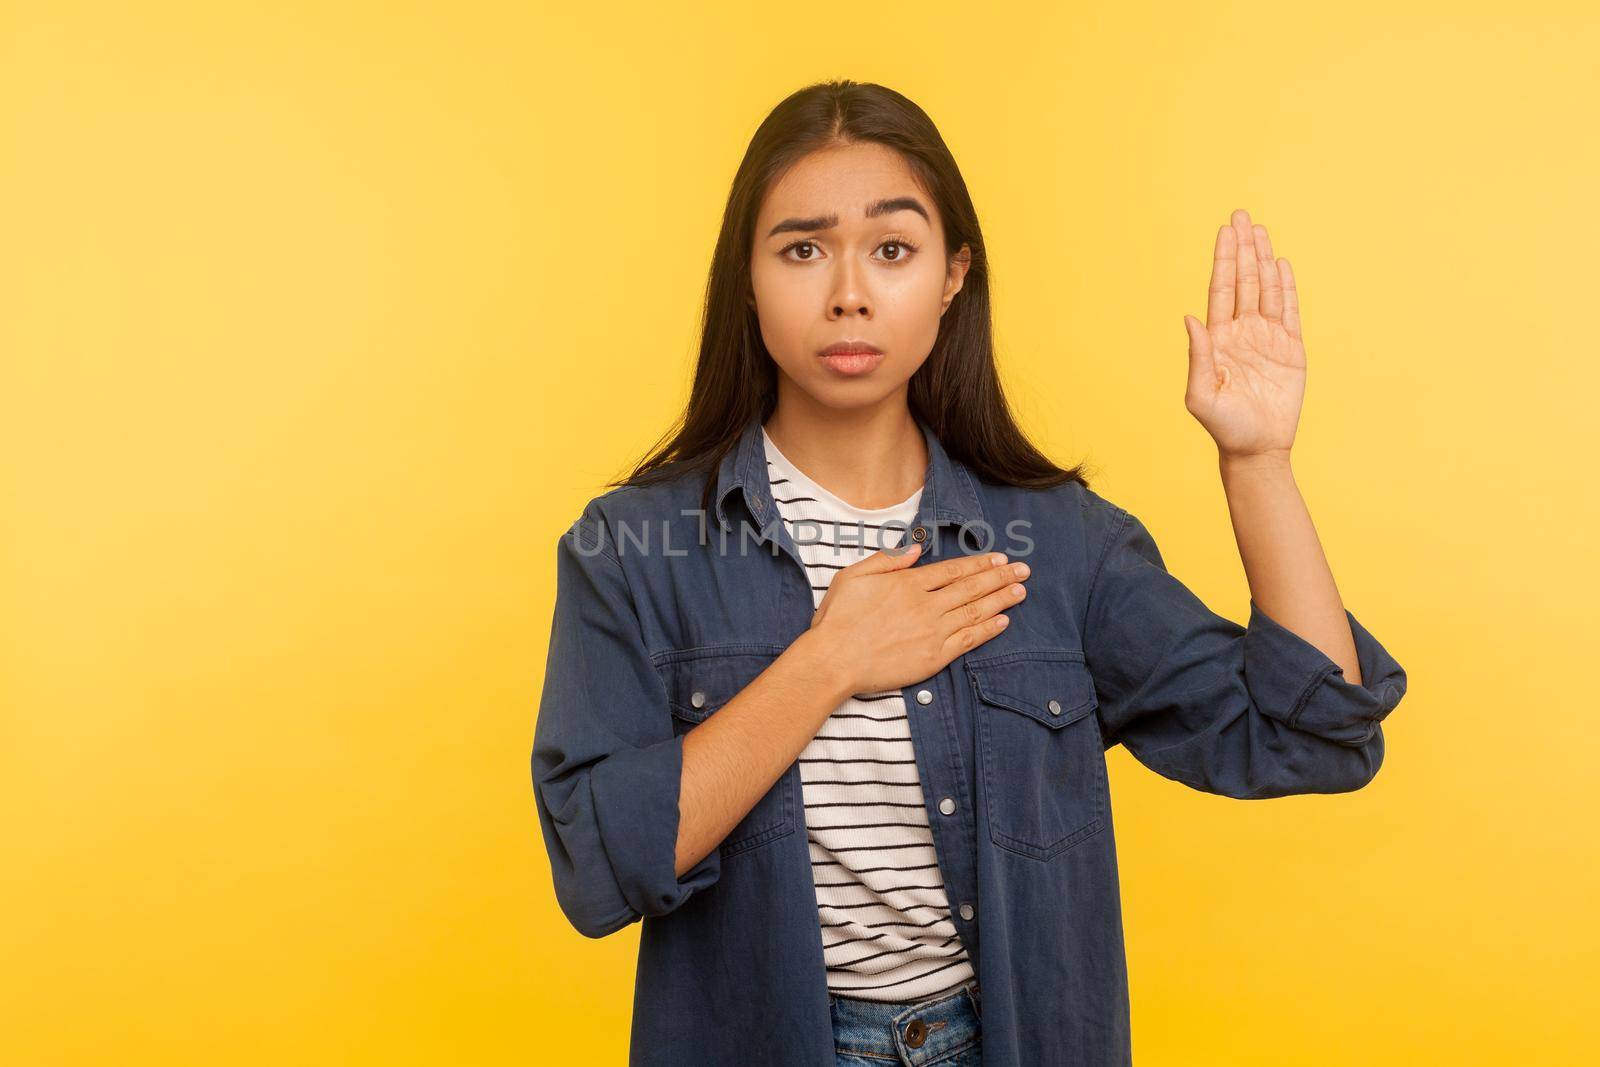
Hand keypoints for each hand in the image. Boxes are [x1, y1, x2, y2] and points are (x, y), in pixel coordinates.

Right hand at [808, 543, 1029, 694]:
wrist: (834, 660)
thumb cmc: (838, 619)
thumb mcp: (854, 576)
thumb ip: (886, 559)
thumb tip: (916, 548)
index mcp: (908, 583)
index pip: (953, 570)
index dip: (979, 564)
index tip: (999, 559)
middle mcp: (926, 605)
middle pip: (971, 587)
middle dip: (1000, 577)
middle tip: (1023, 570)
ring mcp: (932, 631)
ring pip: (975, 611)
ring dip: (1001, 599)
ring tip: (1021, 590)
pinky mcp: (934, 657)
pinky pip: (968, 640)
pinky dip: (988, 630)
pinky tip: (1004, 621)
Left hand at [1182, 208, 1305, 461]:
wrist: (1256, 449)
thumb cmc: (1223, 426)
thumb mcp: (1201, 395)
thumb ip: (1198, 356)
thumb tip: (1190, 318)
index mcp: (1219, 339)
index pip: (1221, 290)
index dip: (1224, 260)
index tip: (1226, 231)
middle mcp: (1242, 332)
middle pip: (1244, 281)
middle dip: (1243, 249)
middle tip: (1242, 215)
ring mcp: (1267, 338)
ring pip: (1266, 289)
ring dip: (1264, 260)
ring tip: (1261, 230)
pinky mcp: (1290, 349)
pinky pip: (1289, 311)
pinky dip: (1287, 288)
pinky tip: (1282, 265)